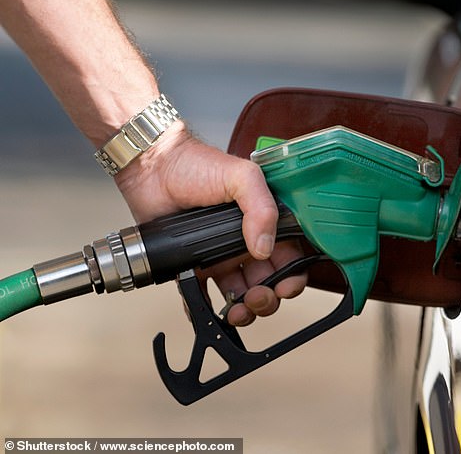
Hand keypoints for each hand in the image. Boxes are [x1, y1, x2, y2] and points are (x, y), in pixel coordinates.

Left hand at [114, 122, 306, 324]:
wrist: (153, 166)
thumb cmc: (196, 163)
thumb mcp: (242, 176)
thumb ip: (262, 207)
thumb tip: (264, 246)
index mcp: (263, 222)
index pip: (289, 256)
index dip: (292, 276)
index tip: (286, 286)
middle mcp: (244, 241)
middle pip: (268, 282)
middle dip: (268, 298)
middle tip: (258, 297)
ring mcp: (219, 255)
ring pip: (241, 294)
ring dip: (244, 310)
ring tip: (237, 310)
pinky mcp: (193, 264)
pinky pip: (203, 294)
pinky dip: (206, 309)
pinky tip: (208, 309)